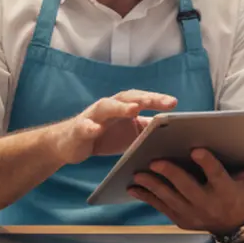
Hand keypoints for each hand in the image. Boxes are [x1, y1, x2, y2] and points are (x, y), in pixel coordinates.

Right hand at [55, 90, 176, 164]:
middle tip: (161, 102)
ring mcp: (93, 116)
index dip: (157, 99)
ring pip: (107, 106)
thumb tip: (174, 129)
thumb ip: (148, 128)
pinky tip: (95, 130)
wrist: (70, 144)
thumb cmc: (104, 135)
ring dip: (120, 107)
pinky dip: (90, 127)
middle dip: (145, 99)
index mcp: (123, 107)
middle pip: (128, 98)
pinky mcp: (79, 129)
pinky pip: (85, 127)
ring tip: (134, 109)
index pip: (142, 99)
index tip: (174, 102)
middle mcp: (109, 107)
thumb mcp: (130, 133)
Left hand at [127, 145, 243, 234]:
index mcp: (226, 190)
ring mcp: (192, 214)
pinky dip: (146, 197)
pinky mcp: (180, 219)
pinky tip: (134, 186)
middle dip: (170, 174)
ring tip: (139, 172)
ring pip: (169, 198)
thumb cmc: (239, 193)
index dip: (207, 163)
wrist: (232, 223)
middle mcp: (208, 203)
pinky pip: (160, 207)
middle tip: (155, 160)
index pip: (216, 175)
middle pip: (187, 187)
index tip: (196, 149)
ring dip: (152, 185)